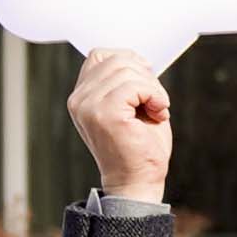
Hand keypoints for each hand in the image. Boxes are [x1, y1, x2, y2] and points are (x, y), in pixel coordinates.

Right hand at [67, 47, 175, 201]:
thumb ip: (126, 81)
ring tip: (156, 111)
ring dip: (153, 89)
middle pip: (117, 60)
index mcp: (81, 96)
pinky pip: (136, 85)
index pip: (99, 55)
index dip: (129, 61)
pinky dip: (155, 96)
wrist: (137, 181)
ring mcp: (88, 106)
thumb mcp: (131, 106)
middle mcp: (79, 99)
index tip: (146, 84)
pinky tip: (157, 114)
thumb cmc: (139, 146)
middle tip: (155, 103)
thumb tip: (137, 57)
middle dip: (146, 77)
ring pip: (128, 70)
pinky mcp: (105, 113)